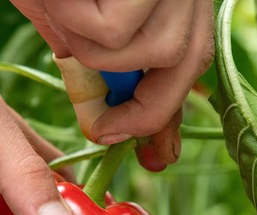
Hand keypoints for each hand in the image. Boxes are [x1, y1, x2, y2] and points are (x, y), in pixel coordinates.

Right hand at [10, 0, 214, 170]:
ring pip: (150, 52)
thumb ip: (103, 68)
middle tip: (106, 130)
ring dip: (94, 53)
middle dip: (145, 110)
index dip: (172, 114)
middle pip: (187, 63)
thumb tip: (120, 128)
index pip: (191, 63)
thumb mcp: (77, 22)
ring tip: (64, 15)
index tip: (156, 158)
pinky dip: (77, 26)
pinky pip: (115, 32)